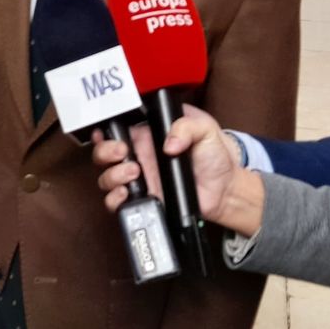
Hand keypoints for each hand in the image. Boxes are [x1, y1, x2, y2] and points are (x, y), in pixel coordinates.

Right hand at [92, 107, 263, 234]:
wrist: (225, 188)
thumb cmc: (215, 155)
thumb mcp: (205, 129)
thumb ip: (187, 127)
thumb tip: (169, 144)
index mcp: (148, 134)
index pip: (116, 129)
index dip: (103, 130)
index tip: (103, 132)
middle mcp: (139, 156)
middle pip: (104, 154)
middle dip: (105, 152)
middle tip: (122, 152)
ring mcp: (139, 179)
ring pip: (106, 178)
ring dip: (112, 175)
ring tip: (134, 173)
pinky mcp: (144, 199)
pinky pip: (117, 202)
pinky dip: (115, 199)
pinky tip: (127, 194)